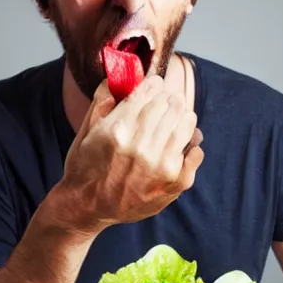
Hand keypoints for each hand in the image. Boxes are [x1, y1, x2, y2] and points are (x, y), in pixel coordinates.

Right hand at [60, 76, 204, 233]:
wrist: (88, 208)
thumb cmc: (85, 167)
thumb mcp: (85, 130)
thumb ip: (102, 100)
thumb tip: (120, 75)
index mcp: (118, 129)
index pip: (150, 91)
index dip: (154, 84)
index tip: (154, 85)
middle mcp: (141, 147)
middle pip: (170, 104)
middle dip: (167, 99)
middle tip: (164, 103)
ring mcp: (161, 166)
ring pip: (186, 123)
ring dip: (181, 117)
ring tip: (174, 120)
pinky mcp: (174, 183)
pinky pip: (196, 152)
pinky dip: (192, 145)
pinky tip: (181, 145)